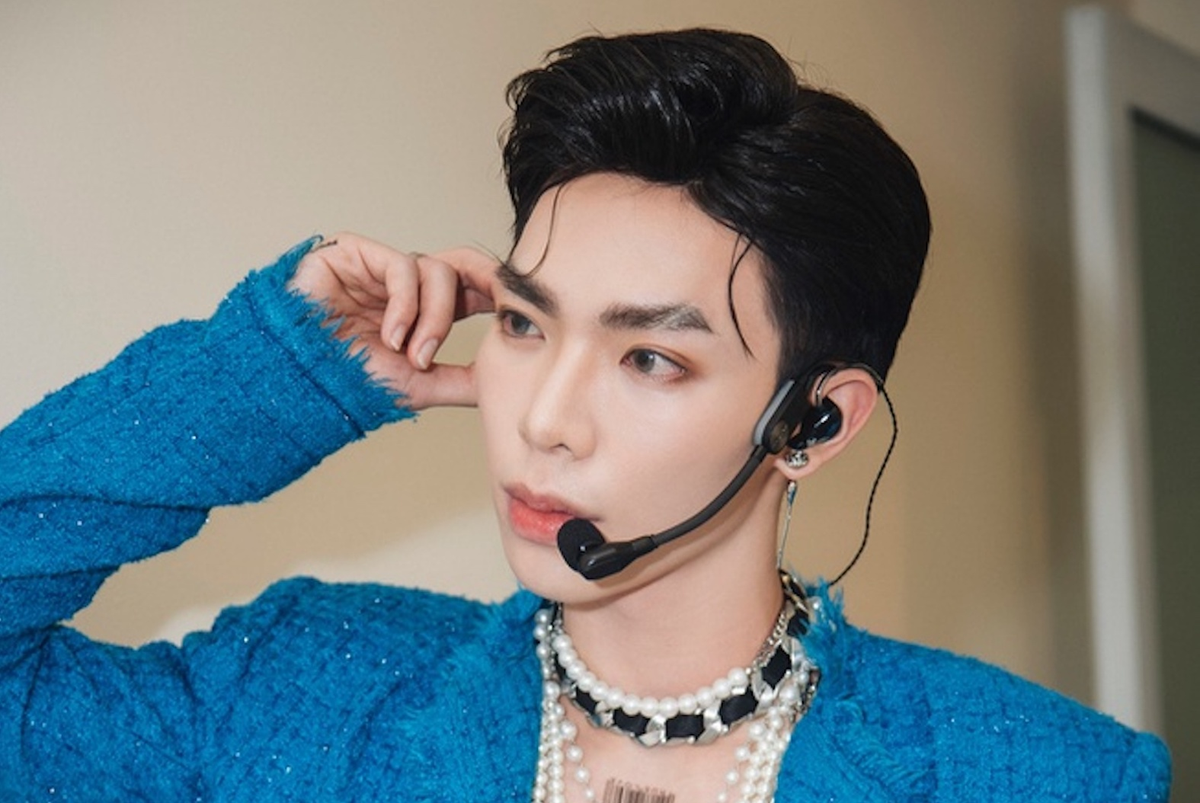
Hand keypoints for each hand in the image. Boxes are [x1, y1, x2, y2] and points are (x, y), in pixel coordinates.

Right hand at [288, 232, 497, 409]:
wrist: (298, 380)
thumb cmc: (347, 382)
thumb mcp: (418, 385)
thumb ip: (460, 380)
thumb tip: (500, 382)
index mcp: (420, 309)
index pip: (468, 289)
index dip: (494, 294)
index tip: (517, 311)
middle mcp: (403, 285)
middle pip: (459, 266)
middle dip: (484, 284)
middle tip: (501, 307)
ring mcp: (380, 268)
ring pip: (436, 272)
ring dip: (434, 319)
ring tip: (414, 355)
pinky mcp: (356, 253)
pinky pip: (403, 267)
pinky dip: (407, 306)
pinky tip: (392, 336)